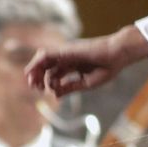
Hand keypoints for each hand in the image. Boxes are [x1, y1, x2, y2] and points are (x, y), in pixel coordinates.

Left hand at [24, 27, 147, 96]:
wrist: (116, 55)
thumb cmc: (107, 68)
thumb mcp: (86, 82)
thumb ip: (70, 87)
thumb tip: (55, 95)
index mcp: (74, 66)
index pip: (56, 73)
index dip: (48, 83)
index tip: (45, 91)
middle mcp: (68, 59)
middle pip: (48, 67)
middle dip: (39, 77)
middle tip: (35, 88)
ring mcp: (66, 54)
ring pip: (44, 61)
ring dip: (35, 71)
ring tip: (32, 82)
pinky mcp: (64, 51)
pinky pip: (46, 55)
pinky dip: (37, 63)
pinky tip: (31, 72)